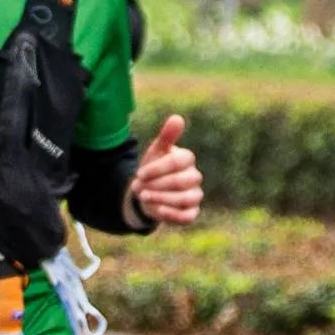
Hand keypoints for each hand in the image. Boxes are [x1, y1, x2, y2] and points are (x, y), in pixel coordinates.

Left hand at [129, 114, 202, 228]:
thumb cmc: (153, 169)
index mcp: (187, 159)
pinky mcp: (191, 212)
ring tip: (143, 196)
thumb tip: (176, 118)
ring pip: (184, 199)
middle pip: (181, 181)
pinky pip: (187, 216)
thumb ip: (166, 137)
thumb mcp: (155, 152)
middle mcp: (194, 177)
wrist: (148, 191)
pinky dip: (172, 214)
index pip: (178, 162)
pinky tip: (157, 210)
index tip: (140, 173)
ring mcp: (195, 195)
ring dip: (161, 198)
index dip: (158, 168)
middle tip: (139, 186)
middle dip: (157, 184)